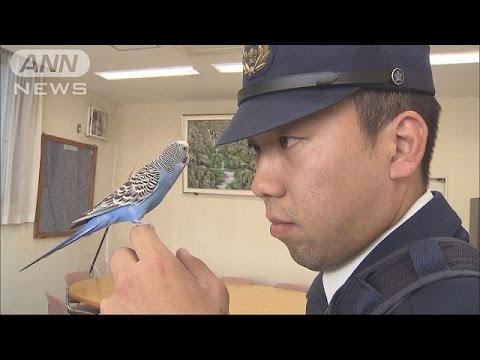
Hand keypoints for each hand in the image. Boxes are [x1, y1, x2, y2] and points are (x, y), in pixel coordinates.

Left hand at [100, 225, 228, 313]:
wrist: (189, 350)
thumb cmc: (200, 319)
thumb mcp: (214, 291)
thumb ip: (197, 266)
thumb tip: (183, 255)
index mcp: (159, 264)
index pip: (139, 233)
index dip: (145, 235)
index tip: (149, 240)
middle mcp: (133, 278)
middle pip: (121, 255)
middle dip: (133, 261)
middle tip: (150, 274)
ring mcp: (117, 299)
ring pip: (116, 281)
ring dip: (128, 286)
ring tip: (148, 301)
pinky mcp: (110, 316)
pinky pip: (112, 304)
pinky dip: (123, 307)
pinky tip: (142, 314)